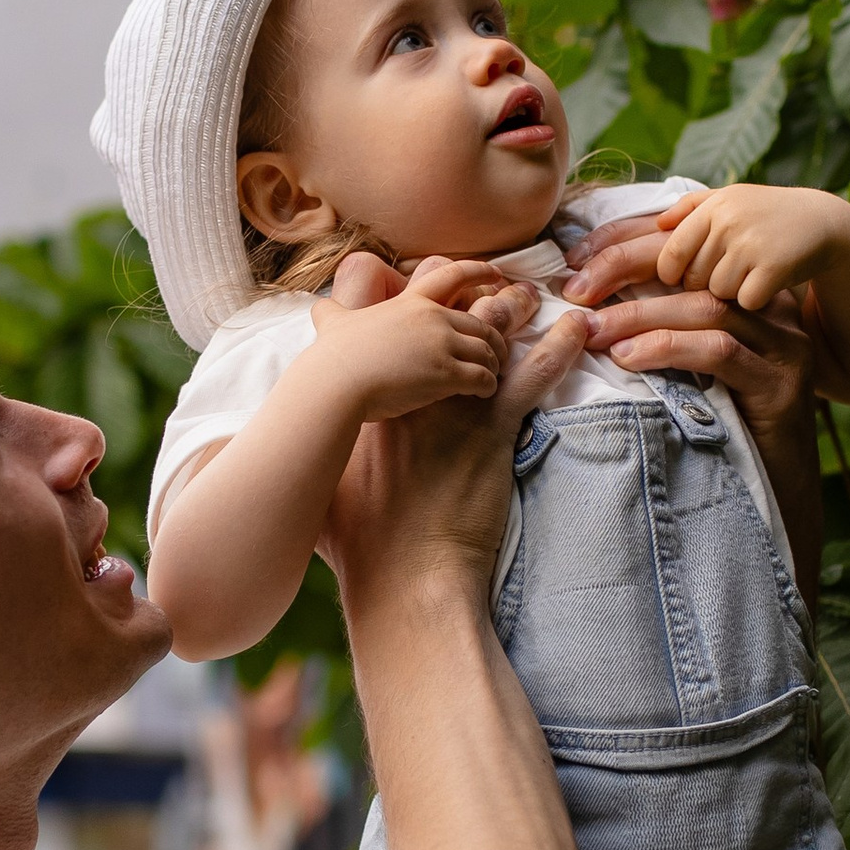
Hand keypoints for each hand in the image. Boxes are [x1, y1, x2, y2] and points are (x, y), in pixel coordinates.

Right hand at [313, 252, 535, 422]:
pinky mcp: (447, 374)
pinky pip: (482, 377)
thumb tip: (319, 307)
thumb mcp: (332, 322)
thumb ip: (331, 311)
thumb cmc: (334, 356)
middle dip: (493, 339)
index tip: (498, 274)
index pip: (452, 276)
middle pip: (480, 323)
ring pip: (486, 351)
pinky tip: (483, 392)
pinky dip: (487, 385)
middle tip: (497, 352)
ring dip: (493, 363)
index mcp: (411, 303)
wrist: (337, 382)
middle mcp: (432, 319)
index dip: (479, 271)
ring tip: (491, 375)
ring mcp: (441, 345)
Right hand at [326, 297, 587, 609]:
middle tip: (487, 278)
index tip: (425, 279)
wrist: (403, 571)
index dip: (408, 293)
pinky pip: (531, 376)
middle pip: (439, 317)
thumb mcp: (320, 491)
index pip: (385, 323)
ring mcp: (451, 402)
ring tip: (527, 294)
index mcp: (366, 394)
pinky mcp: (491, 426)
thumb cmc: (358, 543)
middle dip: (464, 292)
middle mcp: (408, 386)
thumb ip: (310, 467)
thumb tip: (274, 468)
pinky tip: (575, 327)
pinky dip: (557, 348)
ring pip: (486, 336)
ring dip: (510, 309)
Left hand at [562, 225, 823, 589]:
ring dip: (639, 317)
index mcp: (748, 289)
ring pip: (705, 308)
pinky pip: (720, 352)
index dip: (626, 242)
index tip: (575, 258)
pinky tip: (630, 359)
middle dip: (626, 272)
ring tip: (594, 332)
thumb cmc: (723, 422)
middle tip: (575, 295)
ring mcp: (785, 344)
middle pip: (694, 269)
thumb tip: (587, 296)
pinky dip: (669, 349)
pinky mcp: (783, 383)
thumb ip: (659, 321)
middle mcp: (773, 307)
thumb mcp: (689, 362)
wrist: (780, 491)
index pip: (684, 246)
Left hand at [651, 184, 843, 313]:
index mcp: (714, 207)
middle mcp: (729, 222)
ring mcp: (752, 245)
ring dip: (733, 293)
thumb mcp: (731, 198)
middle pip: (694, 278)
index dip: (672, 274)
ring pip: (719, 293)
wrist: (823, 222)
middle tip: (730, 274)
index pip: (672, 253)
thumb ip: (690, 207)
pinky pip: (746, 301)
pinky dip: (756, 300)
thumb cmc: (768, 214)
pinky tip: (767, 284)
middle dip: (707, 284)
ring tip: (751, 274)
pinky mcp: (773, 268)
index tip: (682, 280)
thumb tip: (657, 224)